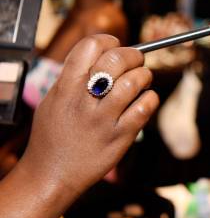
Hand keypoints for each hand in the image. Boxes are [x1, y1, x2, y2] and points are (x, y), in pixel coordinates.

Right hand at [19, 35, 158, 196]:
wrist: (51, 176)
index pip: (90, 46)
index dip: (109, 41)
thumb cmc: (54, 136)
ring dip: (144, 76)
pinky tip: (144, 101)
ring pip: (134, 81)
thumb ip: (75, 77)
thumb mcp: (53, 99)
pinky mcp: (120, 137)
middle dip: (133, 55)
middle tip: (136, 62)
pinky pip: (145, 107)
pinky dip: (150, 99)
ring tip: (141, 82)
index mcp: (65, 87)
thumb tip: (106, 54)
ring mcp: (103, 119)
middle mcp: (84, 100)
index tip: (115, 46)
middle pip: (116, 59)